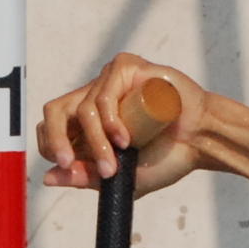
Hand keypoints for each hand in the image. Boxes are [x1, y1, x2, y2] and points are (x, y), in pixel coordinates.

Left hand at [37, 55, 208, 196]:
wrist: (201, 141)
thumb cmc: (167, 157)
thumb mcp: (121, 177)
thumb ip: (86, 178)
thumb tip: (47, 177)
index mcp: (88, 121)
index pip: (51, 126)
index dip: (51, 145)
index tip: (68, 167)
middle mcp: (94, 98)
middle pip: (55, 111)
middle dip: (57, 139)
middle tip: (68, 163)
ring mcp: (109, 82)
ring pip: (83, 110)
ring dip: (97, 142)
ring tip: (116, 164)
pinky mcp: (125, 69)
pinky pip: (104, 95)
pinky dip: (110, 120)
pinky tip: (125, 139)